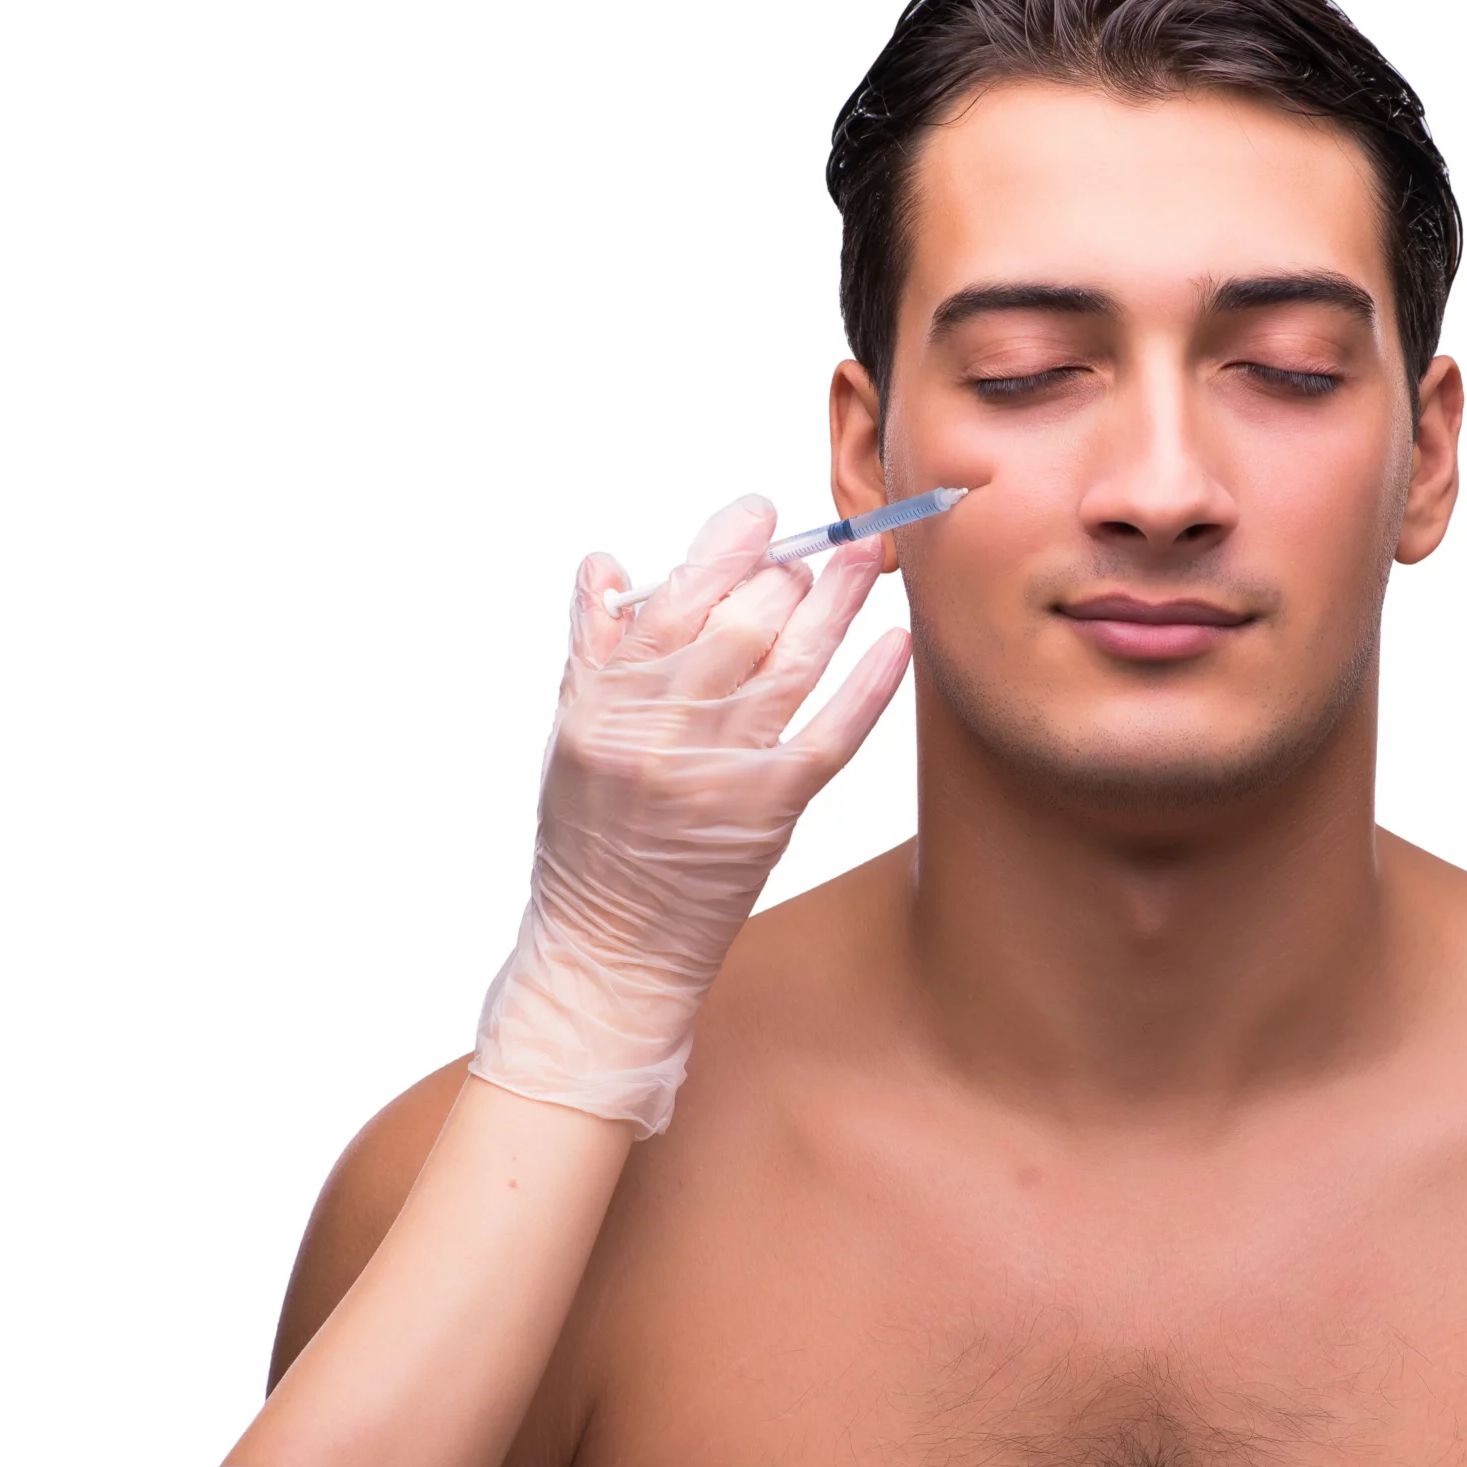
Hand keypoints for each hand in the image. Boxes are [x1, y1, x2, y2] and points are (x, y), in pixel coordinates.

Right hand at [471, 495, 911, 1135]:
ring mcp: (721, 771)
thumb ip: (593, 649)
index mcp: (607, 704)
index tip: (757, 513)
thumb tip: (611, 563)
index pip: (673, 598)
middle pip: (740, 622)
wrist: (607, 953)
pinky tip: (896, 641)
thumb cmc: (587, 841)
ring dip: (835, 603)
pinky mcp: (771, 811)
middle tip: (813, 547)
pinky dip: (868, 685)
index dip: (724, 545)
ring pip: (791, 663)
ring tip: (864, 561)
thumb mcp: (570, 737)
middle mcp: (663, 731)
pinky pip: (833, 734)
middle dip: (785, 571)